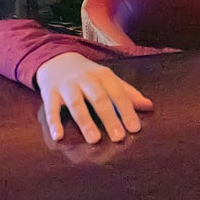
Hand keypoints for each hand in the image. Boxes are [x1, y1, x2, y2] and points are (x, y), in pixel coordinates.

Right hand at [33, 52, 153, 142]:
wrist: (56, 59)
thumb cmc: (88, 75)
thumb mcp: (108, 79)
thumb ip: (127, 93)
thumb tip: (149, 106)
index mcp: (103, 76)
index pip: (118, 93)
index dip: (127, 110)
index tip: (135, 128)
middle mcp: (85, 79)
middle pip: (99, 98)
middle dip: (109, 118)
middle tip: (118, 137)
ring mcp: (66, 86)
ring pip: (76, 104)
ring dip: (85, 122)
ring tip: (94, 139)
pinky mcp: (49, 93)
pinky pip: (51, 108)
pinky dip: (54, 122)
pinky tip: (58, 136)